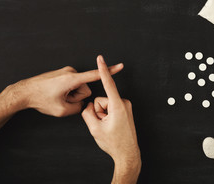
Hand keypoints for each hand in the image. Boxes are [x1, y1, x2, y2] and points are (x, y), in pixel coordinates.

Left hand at [9, 64, 122, 116]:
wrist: (24, 92)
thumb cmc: (41, 100)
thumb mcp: (62, 111)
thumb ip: (78, 108)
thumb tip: (82, 103)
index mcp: (72, 79)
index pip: (95, 76)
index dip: (109, 71)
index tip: (121, 65)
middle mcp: (70, 72)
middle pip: (84, 88)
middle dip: (76, 96)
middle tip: (62, 100)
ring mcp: (66, 71)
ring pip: (77, 87)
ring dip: (70, 95)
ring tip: (56, 96)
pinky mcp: (62, 73)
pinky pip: (71, 84)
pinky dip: (66, 91)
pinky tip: (55, 93)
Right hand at [82, 55, 140, 182]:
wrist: (127, 154)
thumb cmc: (113, 143)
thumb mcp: (94, 129)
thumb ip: (87, 113)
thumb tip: (87, 105)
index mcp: (118, 105)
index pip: (107, 84)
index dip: (102, 70)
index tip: (100, 59)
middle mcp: (124, 103)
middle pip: (101, 100)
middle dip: (99, 112)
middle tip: (104, 125)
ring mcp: (126, 106)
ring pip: (105, 104)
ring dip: (103, 115)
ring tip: (109, 127)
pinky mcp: (125, 109)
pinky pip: (110, 108)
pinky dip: (108, 116)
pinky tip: (112, 126)